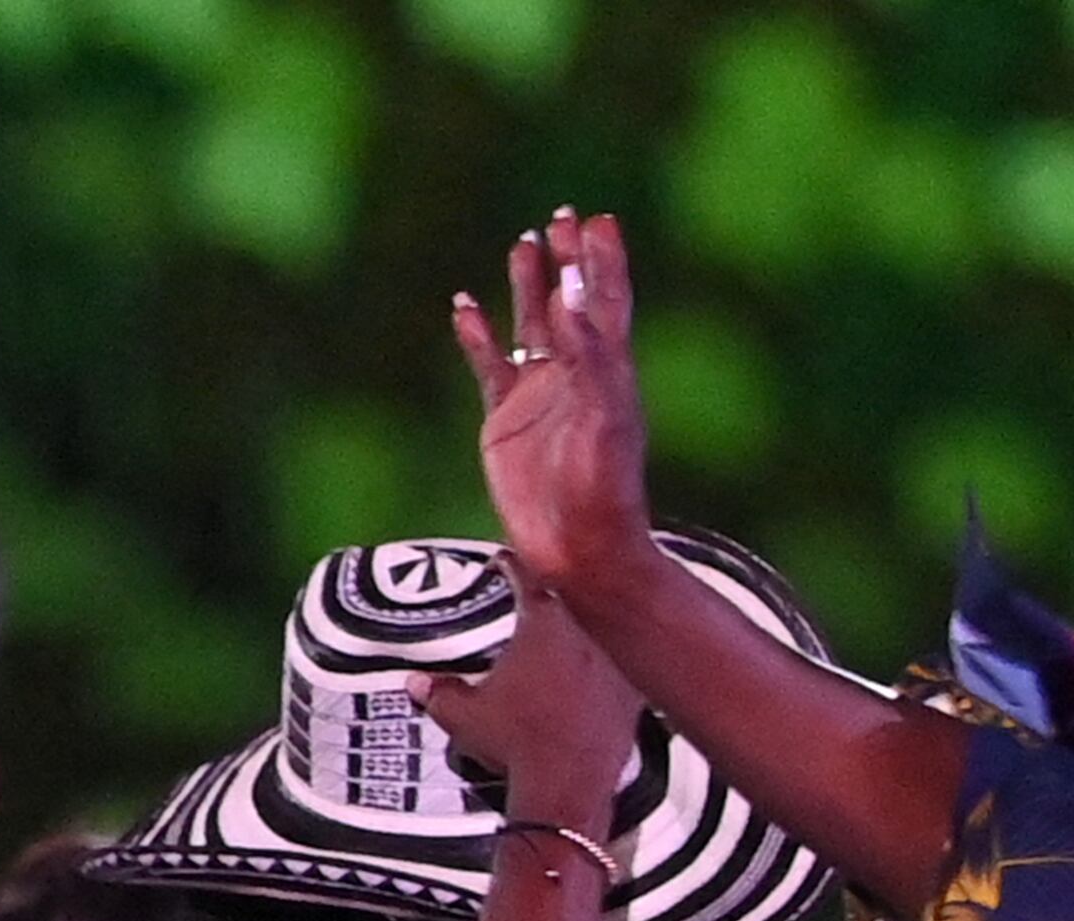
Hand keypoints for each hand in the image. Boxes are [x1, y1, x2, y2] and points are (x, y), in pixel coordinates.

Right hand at [419, 584, 638, 842]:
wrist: (565, 783)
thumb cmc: (517, 743)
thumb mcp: (464, 716)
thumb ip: (439, 693)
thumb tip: (419, 684)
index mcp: (543, 619)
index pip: (525, 572)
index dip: (509, 565)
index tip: (502, 563)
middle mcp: (587, 629)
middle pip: (575, 589)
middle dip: (556, 588)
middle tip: (540, 591)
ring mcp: (617, 659)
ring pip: (606, 625)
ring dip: (588, 625)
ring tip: (570, 632)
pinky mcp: (638, 691)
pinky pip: (628, 665)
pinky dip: (612, 665)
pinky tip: (600, 673)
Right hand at [453, 211, 655, 606]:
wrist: (578, 552)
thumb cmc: (602, 490)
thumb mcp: (602, 417)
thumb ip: (589, 353)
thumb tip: (573, 291)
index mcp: (609, 372)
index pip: (606, 303)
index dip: (603, 262)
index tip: (600, 220)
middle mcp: (576, 377)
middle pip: (570, 304)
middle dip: (568, 261)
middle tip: (563, 216)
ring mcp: (540, 396)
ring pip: (531, 327)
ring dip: (527, 287)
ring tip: (523, 243)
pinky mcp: (506, 421)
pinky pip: (490, 366)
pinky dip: (477, 336)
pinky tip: (464, 306)